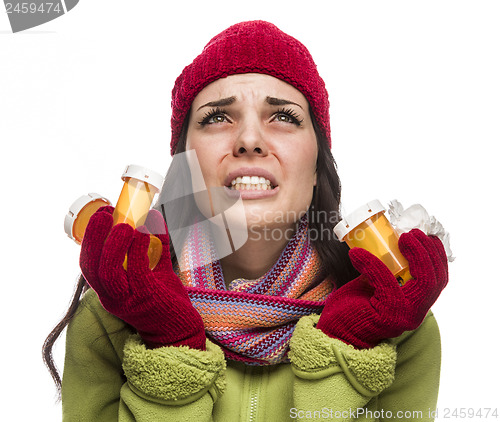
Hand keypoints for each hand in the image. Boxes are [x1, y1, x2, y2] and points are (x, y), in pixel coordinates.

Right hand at [80, 206, 205, 349]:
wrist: (180, 331)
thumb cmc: (165, 301)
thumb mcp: (156, 271)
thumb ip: (154, 247)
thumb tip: (153, 217)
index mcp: (109, 289)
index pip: (88, 263)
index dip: (91, 237)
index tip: (102, 213)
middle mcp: (112, 296)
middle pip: (92, 266)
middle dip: (95, 236)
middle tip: (106, 213)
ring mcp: (127, 299)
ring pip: (109, 271)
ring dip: (114, 244)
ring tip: (125, 225)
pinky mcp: (146, 299)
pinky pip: (137, 272)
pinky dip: (138, 250)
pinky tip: (145, 234)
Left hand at [316, 229, 447, 348]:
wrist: (335, 332)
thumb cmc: (353, 307)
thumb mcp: (375, 284)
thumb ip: (385, 271)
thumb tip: (385, 242)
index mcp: (415, 304)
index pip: (438, 279)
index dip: (436, 255)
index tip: (425, 235)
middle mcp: (414, 312)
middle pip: (435, 279)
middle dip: (428, 251)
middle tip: (411, 233)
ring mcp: (403, 315)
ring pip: (423, 282)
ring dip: (415, 255)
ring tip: (400, 237)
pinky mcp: (385, 315)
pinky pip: (385, 283)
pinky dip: (372, 263)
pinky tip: (356, 254)